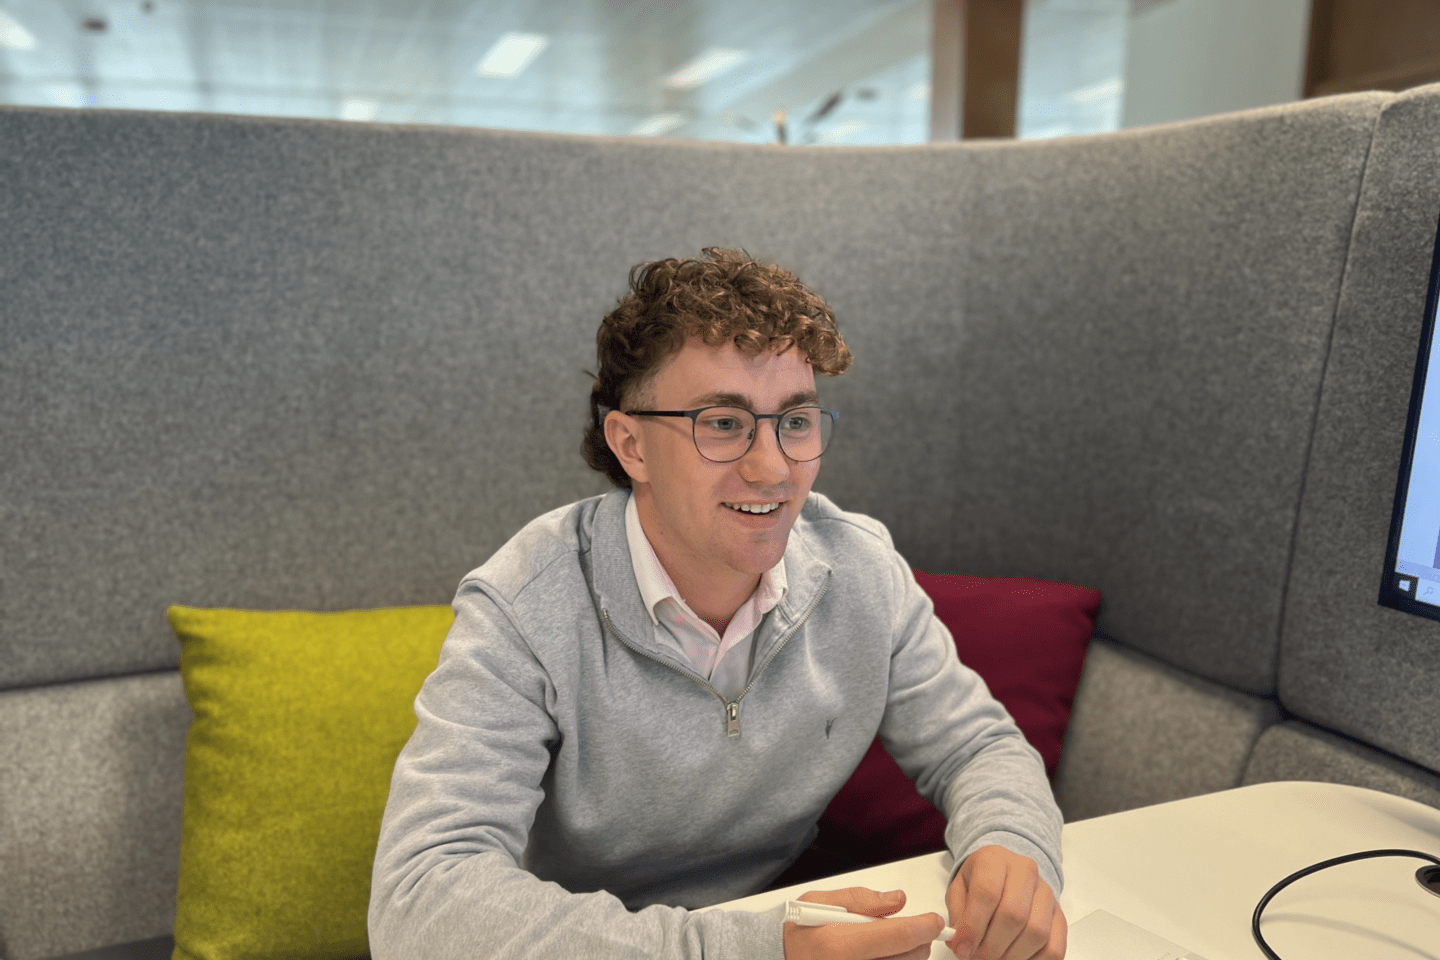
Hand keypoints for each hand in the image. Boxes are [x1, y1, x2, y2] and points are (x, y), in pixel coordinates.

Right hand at [783, 887, 943, 959]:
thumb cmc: (796, 931)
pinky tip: (884, 956)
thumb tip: (897, 901)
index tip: (934, 920)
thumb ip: (860, 899)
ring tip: (892, 944)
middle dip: (918, 941)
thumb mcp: (819, 902)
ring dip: (908, 956)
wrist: (776, 958)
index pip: (898, 936)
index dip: (924, 926)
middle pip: (908, 958)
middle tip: (914, 929)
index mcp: (839, 945)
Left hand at [945, 846, 1065, 959]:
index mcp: (995, 859)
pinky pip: (1055, 947)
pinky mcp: (1059, 915)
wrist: (1005, 873)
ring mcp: (1046, 893)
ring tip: (994, 958)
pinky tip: (1016, 959)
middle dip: (992, 945)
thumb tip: (959, 942)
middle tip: (977, 957)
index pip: (987, 893)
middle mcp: (1025, 871)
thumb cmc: (981, 882)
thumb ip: (958, 914)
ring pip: (1036, 933)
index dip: (972, 927)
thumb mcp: (959, 889)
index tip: (962, 948)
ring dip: (1012, 955)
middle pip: (1014, 915)